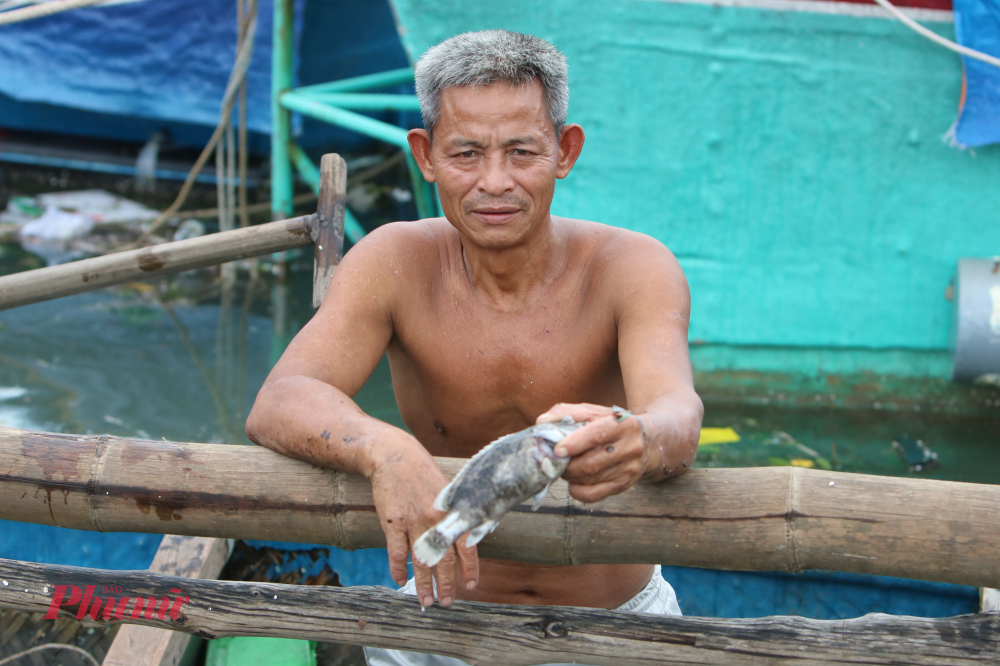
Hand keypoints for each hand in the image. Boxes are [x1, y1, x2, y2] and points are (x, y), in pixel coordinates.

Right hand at [368, 438, 478, 607]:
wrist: (395, 456)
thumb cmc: (423, 472)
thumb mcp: (447, 489)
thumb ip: (455, 512)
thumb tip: (467, 534)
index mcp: (452, 511)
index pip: (466, 545)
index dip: (469, 568)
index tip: (470, 585)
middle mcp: (435, 519)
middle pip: (444, 559)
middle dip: (446, 584)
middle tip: (447, 602)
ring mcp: (413, 521)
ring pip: (421, 560)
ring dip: (424, 584)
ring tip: (426, 601)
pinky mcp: (393, 521)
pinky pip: (396, 551)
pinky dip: (397, 568)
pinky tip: (398, 579)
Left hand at [536, 403, 647, 502]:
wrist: (650, 440)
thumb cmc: (614, 424)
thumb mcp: (596, 412)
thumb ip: (568, 412)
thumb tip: (542, 422)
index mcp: (623, 424)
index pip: (597, 435)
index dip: (575, 444)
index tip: (557, 449)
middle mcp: (630, 447)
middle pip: (591, 463)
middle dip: (566, 465)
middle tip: (554, 460)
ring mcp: (629, 469)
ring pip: (590, 480)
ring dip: (569, 476)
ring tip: (563, 467)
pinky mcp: (624, 485)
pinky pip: (594, 495)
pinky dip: (577, 491)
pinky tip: (573, 481)